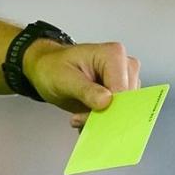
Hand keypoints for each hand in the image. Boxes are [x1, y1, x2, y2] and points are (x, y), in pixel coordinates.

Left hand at [22, 40, 141, 130]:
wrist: (48, 70)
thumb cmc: (54, 67)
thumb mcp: (64, 78)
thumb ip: (85, 90)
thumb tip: (106, 101)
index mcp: (113, 54)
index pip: (122, 90)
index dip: (108, 109)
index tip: (89, 119)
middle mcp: (124, 65)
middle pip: (126, 102)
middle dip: (104, 115)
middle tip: (79, 117)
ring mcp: (124, 80)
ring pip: (123, 111)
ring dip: (101, 119)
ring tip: (80, 113)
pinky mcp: (120, 93)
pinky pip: (117, 114)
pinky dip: (101, 119)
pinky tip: (85, 114)